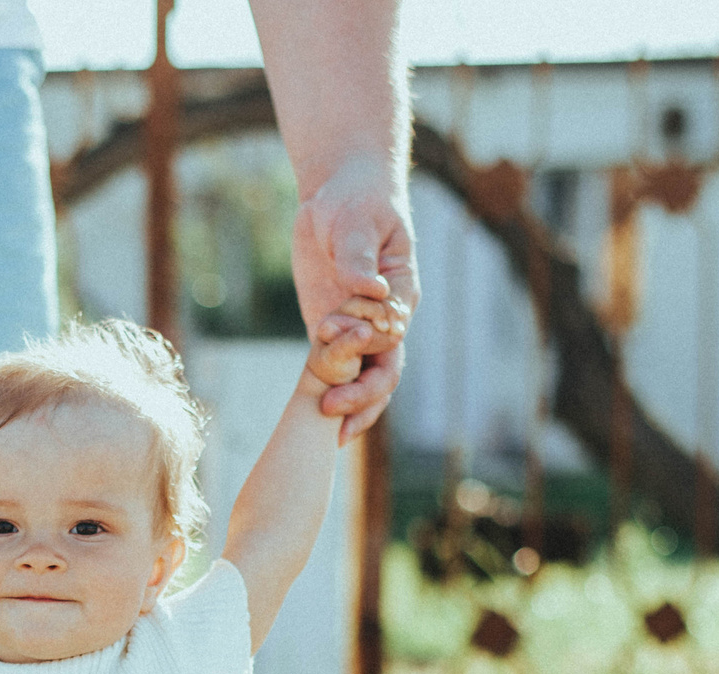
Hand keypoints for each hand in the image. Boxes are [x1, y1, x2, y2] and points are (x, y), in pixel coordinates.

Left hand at [289, 157, 417, 441]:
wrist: (340, 195)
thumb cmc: (356, 201)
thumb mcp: (355, 222)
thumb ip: (358, 255)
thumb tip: (366, 289)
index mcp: (399, 292)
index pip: (391, 330)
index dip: (364, 338)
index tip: (330, 327)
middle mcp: (385, 319)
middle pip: (385, 369)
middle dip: (361, 393)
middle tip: (330, 409)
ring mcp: (360, 330)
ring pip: (366, 381)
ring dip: (352, 407)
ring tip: (330, 434)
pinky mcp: (332, 333)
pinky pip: (338, 374)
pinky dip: (332, 398)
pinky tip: (319, 423)